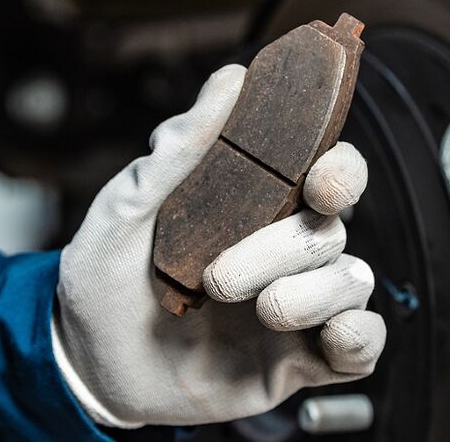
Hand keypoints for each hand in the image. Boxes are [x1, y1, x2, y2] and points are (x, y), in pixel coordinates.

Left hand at [52, 64, 384, 427]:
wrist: (87, 367)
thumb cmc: (104, 282)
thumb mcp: (125, 211)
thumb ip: (180, 150)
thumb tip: (229, 81)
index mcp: (255, 208)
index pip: (328, 174)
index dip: (341, 171)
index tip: (320, 183)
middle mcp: (284, 253)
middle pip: (333, 230)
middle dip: (285, 249)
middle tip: (221, 278)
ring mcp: (297, 308)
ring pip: (352, 283)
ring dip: (310, 296)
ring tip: (259, 311)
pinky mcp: (300, 362)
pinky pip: (362, 346)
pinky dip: (358, 340)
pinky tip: (326, 340)